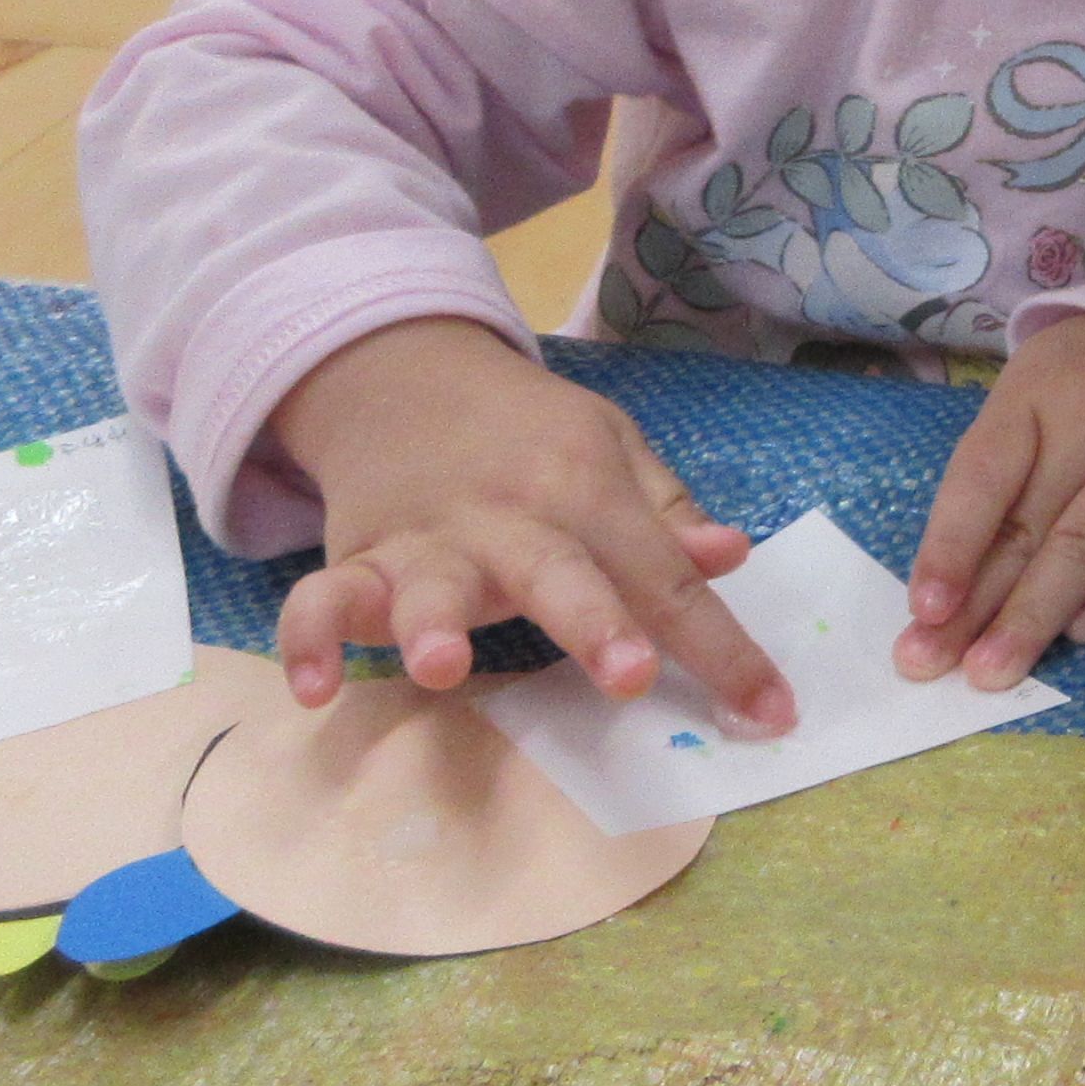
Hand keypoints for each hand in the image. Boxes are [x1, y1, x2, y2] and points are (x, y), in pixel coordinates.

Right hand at [265, 316, 788, 728]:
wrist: (405, 372)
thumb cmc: (529, 434)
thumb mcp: (611, 447)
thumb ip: (666, 511)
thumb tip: (731, 557)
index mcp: (587, 491)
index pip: (667, 578)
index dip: (722, 649)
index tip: (773, 714)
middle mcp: (511, 519)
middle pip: (558, 576)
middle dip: (595, 625)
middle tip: (630, 676)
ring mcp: (429, 541)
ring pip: (430, 585)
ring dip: (433, 626)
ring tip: (440, 667)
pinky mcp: (359, 558)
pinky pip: (323, 599)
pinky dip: (311, 640)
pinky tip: (315, 687)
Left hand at [897, 312, 1084, 686]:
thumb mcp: (1038, 393)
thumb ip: (1000, 471)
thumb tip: (953, 581)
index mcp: (1039, 388)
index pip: (983, 475)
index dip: (949, 545)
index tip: (924, 609)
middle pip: (1027, 526)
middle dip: (975, 605)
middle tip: (929, 664)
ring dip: (1033, 619)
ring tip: (992, 671)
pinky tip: (1077, 635)